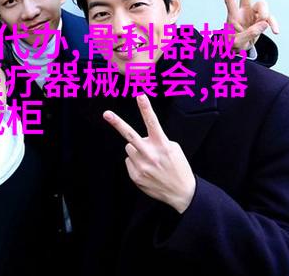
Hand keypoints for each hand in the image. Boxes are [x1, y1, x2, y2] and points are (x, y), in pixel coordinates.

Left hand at [103, 95, 194, 212]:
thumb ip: (158, 141)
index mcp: (162, 145)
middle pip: (129, 135)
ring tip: (150, 160)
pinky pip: (129, 161)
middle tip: (106, 114)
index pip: (153, 122)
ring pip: (129, 148)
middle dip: (117, 123)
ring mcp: (141, 165)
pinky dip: (136, 163)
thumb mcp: (174, 149)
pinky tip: (148, 169)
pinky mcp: (135, 175)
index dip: (146, 108)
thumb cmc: (178, 168)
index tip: (140, 95)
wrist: (181, 193)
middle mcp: (150, 154)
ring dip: (136, 150)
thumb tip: (142, 140)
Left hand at [221, 0, 279, 50]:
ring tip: (264, 26)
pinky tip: (275, 31)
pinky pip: (270, 18)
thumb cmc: (234, 44)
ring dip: (265, 15)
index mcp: (233, 16)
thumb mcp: (238, 43)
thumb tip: (264, 23)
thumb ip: (249, 34)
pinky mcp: (262, 19)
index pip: (229, 2)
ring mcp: (253, 14)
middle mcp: (243, 11)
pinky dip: (274, 24)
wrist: (240, 48)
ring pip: (263, 6)